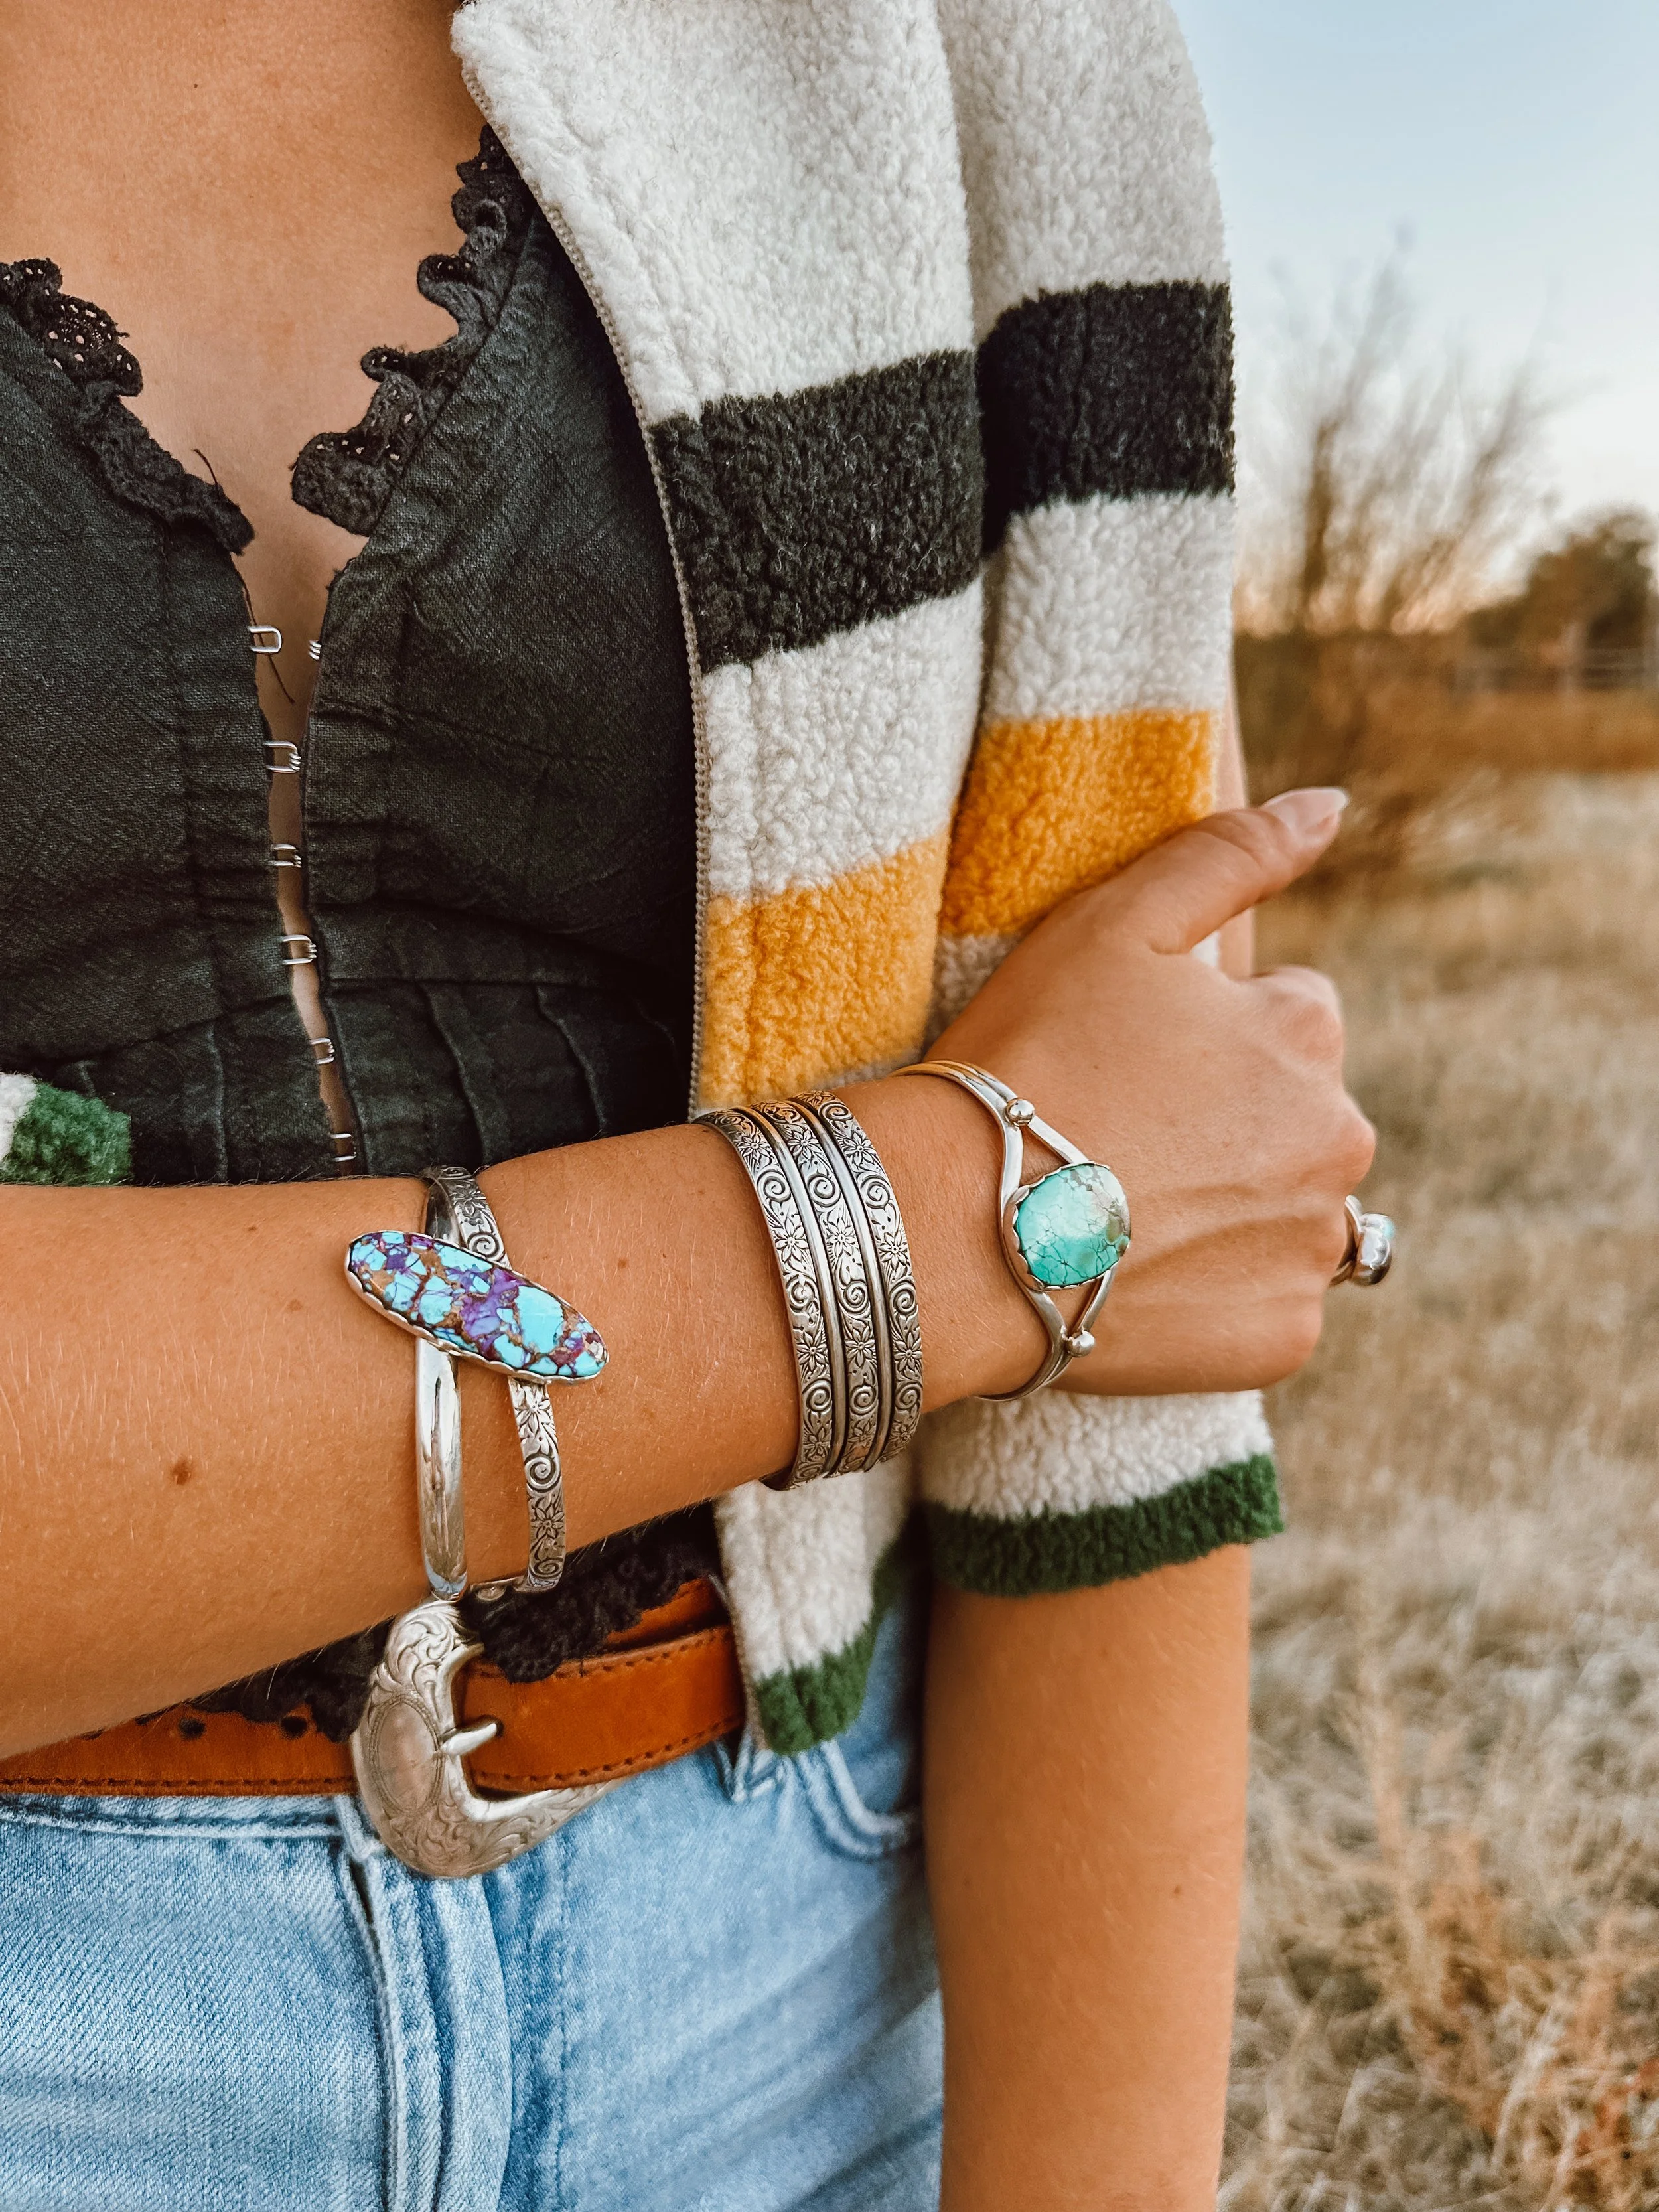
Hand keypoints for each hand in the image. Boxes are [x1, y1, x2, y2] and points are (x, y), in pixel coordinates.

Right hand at [931, 789, 1374, 1395]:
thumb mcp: (1112, 924)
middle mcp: (1339, 1141)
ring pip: (1289, 1213)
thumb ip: (1229, 852)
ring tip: (1125, 1213)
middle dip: (1231, 1125)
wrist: (958, 1230)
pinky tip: (1137, 1277)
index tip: (1127, 1064)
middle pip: (1297, 1120)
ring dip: (1233, 1209)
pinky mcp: (1280, 1337)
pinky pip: (1266, 1306)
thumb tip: (1332, 806)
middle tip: (1119, 1141)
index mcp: (1305, 1033)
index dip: (1203, 1039)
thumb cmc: (1027, 1061)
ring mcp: (1313, 1248)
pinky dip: (1217, 1296)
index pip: (1291, 1019)